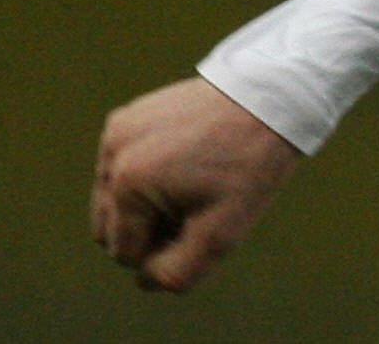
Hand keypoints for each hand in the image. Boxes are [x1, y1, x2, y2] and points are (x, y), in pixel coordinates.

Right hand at [91, 76, 299, 291]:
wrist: (270, 98)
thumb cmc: (250, 164)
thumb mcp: (223, 232)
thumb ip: (177, 272)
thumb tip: (143, 280)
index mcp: (128, 184)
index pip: (125, 253)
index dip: (163, 250)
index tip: (203, 223)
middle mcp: (112, 156)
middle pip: (109, 228)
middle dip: (147, 230)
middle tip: (196, 209)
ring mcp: (116, 134)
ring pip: (111, 199)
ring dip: (143, 205)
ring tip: (192, 187)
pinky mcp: (125, 119)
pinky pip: (121, 167)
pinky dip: (144, 175)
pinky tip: (185, 162)